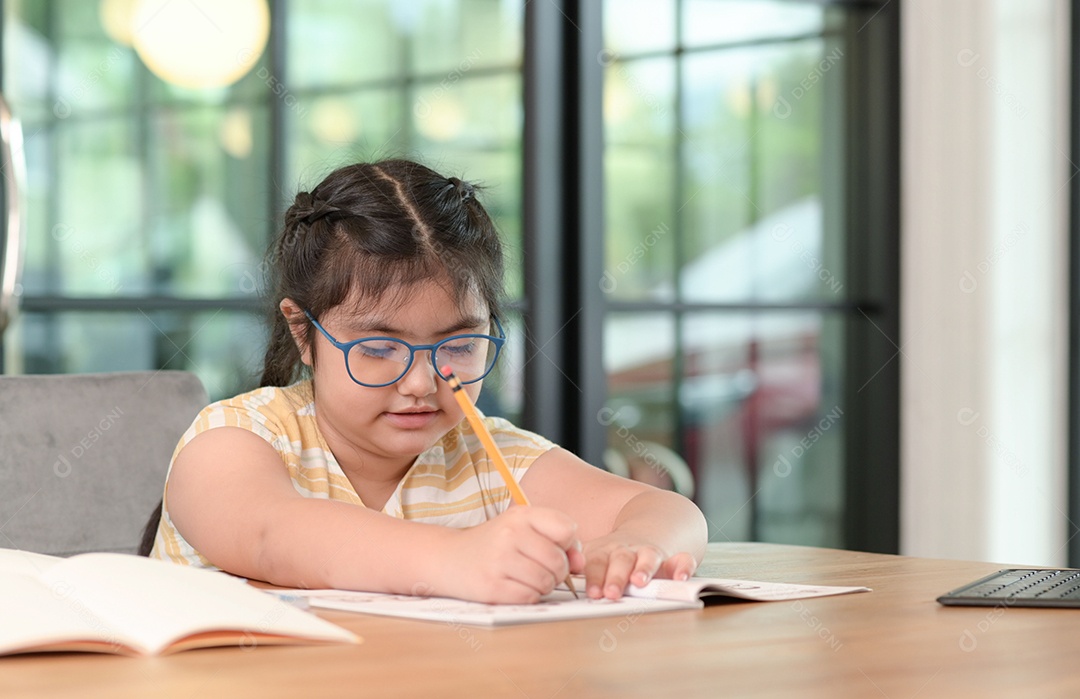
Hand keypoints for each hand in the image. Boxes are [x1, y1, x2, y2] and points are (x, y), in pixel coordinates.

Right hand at [437, 506, 581, 603]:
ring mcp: (500, 560)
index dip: (568, 544)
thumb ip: (557, 541)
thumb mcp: (523, 530)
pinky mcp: (492, 586)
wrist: (448, 558)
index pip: (566, 529)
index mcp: (521, 514)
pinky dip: (528, 597)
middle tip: (540, 568)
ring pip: (547, 582)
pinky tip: (515, 587)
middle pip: (559, 561)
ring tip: (527, 578)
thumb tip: (580, 563)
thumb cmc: (494, 545)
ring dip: (543, 586)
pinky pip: (530, 598)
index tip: (555, 548)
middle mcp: (510, 533)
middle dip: (557, 571)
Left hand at [579, 533, 697, 599]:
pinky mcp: (672, 558)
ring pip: (648, 558)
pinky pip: (681, 560)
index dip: (595, 576)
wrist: (648, 528)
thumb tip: (556, 578)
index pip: (597, 562)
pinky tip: (682, 577)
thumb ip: (579, 569)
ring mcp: (650, 553)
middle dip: (616, 576)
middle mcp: (628, 550)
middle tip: (612, 593)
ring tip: (640, 581)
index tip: (593, 593)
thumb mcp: (593, 556)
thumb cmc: (613, 555)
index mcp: (605, 551)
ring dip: (644, 569)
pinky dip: (683, 567)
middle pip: (621, 560)